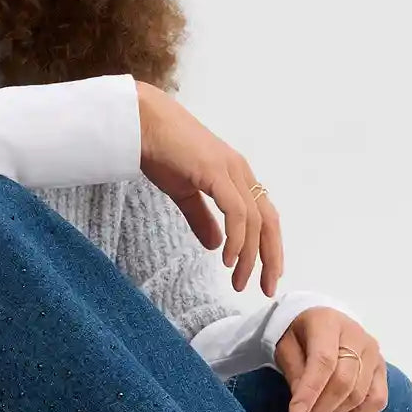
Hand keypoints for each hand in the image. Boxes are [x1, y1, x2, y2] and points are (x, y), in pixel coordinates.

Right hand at [135, 80, 283, 296]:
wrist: (142, 124)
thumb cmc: (161, 151)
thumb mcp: (185, 193)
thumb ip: (201, 218)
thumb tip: (216, 244)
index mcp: (236, 177)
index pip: (264, 217)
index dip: (269, 246)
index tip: (266, 274)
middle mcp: (241, 173)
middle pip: (269, 221)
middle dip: (270, 257)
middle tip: (266, 288)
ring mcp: (231, 171)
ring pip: (254, 221)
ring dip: (250, 255)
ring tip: (239, 279)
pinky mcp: (216, 172)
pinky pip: (236, 212)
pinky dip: (237, 238)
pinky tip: (229, 258)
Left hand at [274, 307, 387, 411]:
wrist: (322, 323)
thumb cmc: (300, 335)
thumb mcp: (285, 346)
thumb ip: (293, 373)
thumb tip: (302, 408)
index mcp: (328, 323)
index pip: (324, 361)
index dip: (310, 391)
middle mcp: (357, 335)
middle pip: (344, 382)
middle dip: (318, 410)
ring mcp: (374, 353)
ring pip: (359, 395)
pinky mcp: (382, 369)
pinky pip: (376, 401)